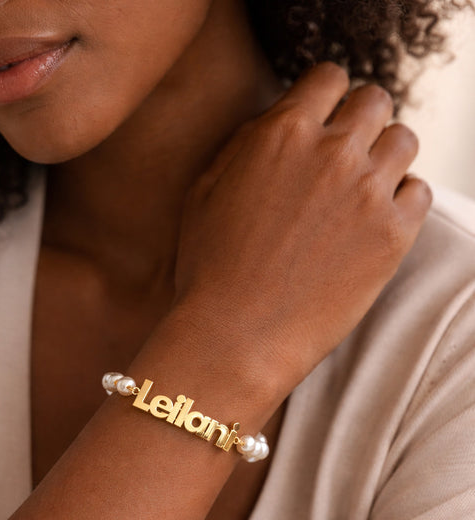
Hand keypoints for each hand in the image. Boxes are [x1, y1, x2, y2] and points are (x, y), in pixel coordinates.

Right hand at [172, 61, 431, 401]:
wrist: (236, 336)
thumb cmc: (210, 270)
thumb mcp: (206, 189)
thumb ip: (247, 141)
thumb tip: (280, 119)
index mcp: (283, 132)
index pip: (329, 77)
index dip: (328, 97)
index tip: (325, 120)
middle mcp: (332, 152)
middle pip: (375, 100)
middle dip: (361, 121)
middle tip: (347, 154)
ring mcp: (368, 192)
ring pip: (404, 140)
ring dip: (385, 157)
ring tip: (363, 190)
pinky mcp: (393, 235)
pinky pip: (419, 192)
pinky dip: (403, 201)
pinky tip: (376, 223)